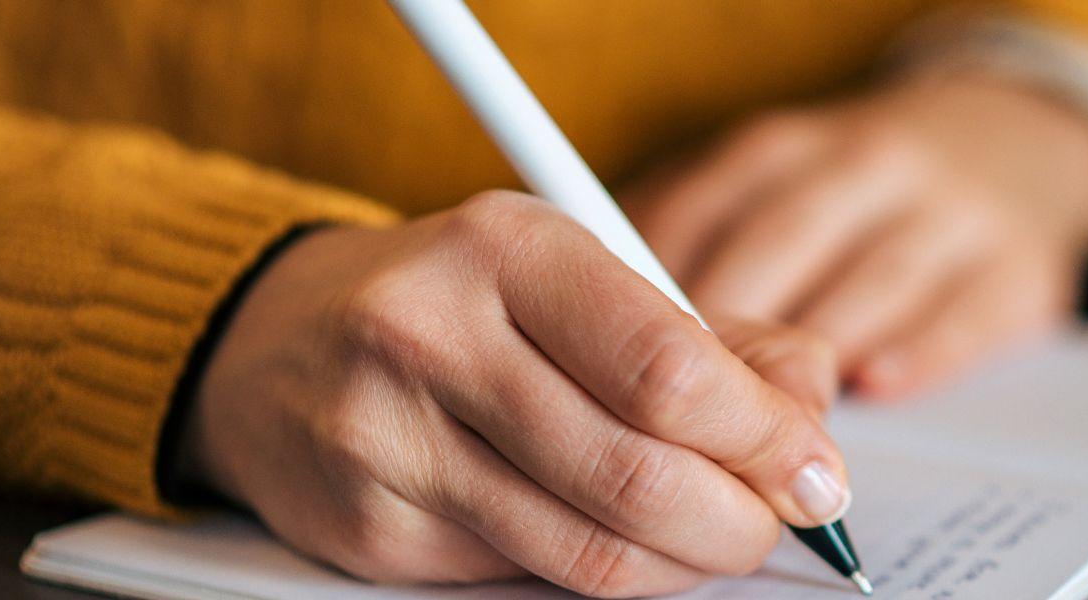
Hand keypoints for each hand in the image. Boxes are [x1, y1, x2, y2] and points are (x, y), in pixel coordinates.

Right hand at [182, 191, 847, 596]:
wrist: (272, 342)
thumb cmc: (460, 301)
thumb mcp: (583, 276)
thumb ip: (712, 336)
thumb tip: (811, 406)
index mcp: (507, 247)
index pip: (668, 368)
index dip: (765, 438)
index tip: (815, 469)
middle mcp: (433, 335)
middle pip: (638, 473)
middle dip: (740, 519)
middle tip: (777, 520)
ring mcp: (390, 440)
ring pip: (589, 549)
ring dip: (684, 561)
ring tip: (715, 535)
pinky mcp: (370, 530)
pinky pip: (528, 579)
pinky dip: (604, 571)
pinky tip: (619, 536)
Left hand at [626, 76, 1087, 397]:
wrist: (1015, 142)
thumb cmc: (855, 196)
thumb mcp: (771, 189)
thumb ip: (691, 247)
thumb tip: (590, 335)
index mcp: (783, 150)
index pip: (701, 213)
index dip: (653, 295)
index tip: (614, 365)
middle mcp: (865, 166)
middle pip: (780, 246)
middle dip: (727, 338)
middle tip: (682, 420)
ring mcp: (950, 214)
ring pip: (870, 280)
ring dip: (814, 355)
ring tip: (766, 430)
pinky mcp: (1019, 268)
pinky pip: (964, 312)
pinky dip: (916, 351)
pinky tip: (875, 385)